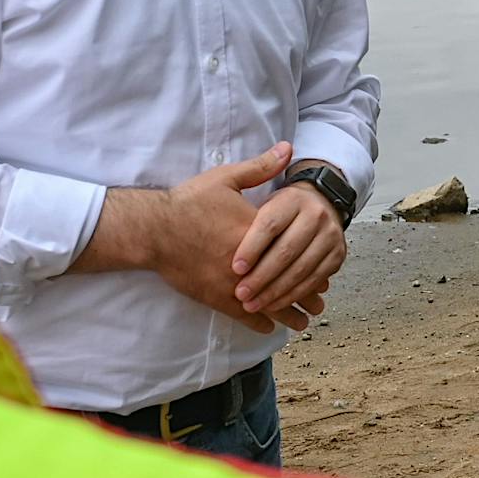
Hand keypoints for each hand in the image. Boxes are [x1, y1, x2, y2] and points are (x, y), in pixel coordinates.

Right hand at [149, 143, 318, 333]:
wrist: (153, 229)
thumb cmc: (189, 201)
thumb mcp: (227, 178)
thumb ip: (261, 167)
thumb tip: (289, 148)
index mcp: (257, 233)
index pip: (293, 252)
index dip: (311, 265)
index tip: (325, 272)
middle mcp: (249, 262)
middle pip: (286, 282)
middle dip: (305, 294)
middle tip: (321, 303)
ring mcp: (231, 282)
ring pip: (267, 303)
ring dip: (288, 314)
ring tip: (303, 322)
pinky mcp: (213, 296)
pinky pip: (241, 315)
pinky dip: (257, 322)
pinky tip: (268, 328)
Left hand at [233, 179, 347, 318]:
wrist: (320, 204)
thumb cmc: (283, 209)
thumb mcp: (264, 197)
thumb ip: (246, 213)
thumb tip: (224, 237)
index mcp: (293, 200)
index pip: (270, 225)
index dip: (252, 248)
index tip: (235, 268)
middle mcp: (316, 215)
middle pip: (287, 250)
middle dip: (262, 276)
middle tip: (242, 294)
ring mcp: (330, 236)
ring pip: (301, 269)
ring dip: (276, 291)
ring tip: (254, 304)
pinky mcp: (338, 255)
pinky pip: (314, 280)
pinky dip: (293, 295)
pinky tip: (275, 304)